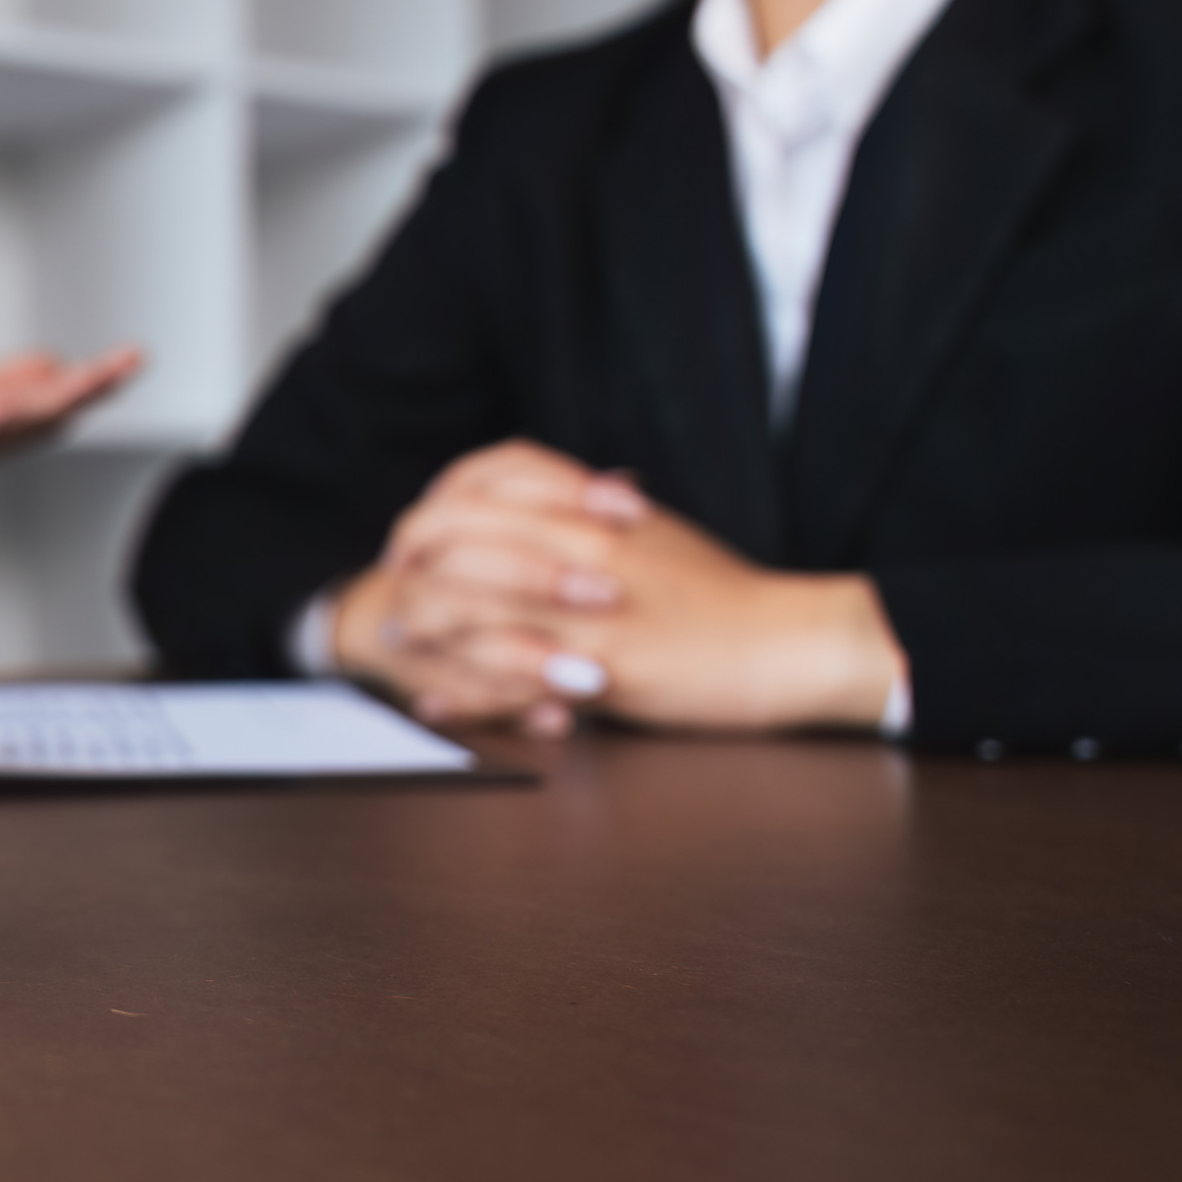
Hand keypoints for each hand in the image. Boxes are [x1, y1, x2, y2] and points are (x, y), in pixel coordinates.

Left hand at [336, 440, 904, 735]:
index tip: (416, 538)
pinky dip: (460, 691)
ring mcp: (583, 608)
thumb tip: (534, 511)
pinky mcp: (598, 667)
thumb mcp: (647, 535)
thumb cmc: (721, 594)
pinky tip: (436, 701)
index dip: (436, 508)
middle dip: (410, 569)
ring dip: (423, 628)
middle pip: (455, 539)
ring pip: (466, 607)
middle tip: (395, 593)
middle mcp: (578, 545)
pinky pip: (504, 677)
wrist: (785, 642)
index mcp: (590, 508)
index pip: (483, 480)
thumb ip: (588, 517)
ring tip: (403, 645)